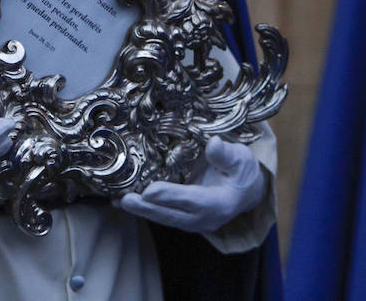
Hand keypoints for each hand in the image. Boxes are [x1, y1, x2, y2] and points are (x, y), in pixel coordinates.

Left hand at [119, 136, 265, 232]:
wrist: (246, 190)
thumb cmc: (241, 170)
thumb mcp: (240, 158)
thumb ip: (226, 154)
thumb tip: (214, 143)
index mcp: (220, 203)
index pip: (193, 200)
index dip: (171, 196)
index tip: (150, 191)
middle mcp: (206, 218)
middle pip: (173, 215)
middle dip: (148, 208)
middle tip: (125, 200)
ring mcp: (194, 222)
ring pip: (165, 218)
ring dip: (142, 210)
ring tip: (119, 201)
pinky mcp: (184, 219)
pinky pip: (163, 215)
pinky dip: (146, 208)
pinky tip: (124, 201)